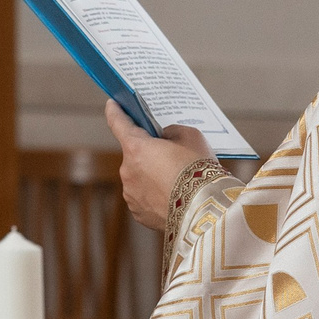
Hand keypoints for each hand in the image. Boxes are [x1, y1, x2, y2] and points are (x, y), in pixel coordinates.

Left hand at [104, 100, 208, 232]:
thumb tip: (164, 138)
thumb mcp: (191, 137)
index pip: (119, 123)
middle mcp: (127, 171)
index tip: (112, 105)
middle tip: (171, 155)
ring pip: (140, 177)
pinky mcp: (138, 213)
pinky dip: (155, 195)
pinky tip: (173, 196)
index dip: (116, 112)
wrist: (205, 210)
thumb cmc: (199, 170)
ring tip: (177, 180)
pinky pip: (144, 197)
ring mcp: (131, 194)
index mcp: (136, 148)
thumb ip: (172, 132)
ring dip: (152, 176)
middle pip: (135, 154)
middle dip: (149, 152)